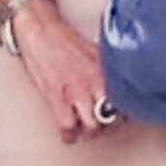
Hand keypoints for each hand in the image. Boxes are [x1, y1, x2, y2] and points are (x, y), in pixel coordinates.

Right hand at [14, 4, 120, 146]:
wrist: (40, 31)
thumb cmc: (64, 40)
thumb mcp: (97, 53)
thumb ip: (110, 71)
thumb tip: (121, 83)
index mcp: (105, 72)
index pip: (125, 102)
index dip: (124, 114)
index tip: (120, 116)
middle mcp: (92, 83)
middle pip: (110, 118)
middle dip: (107, 126)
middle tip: (102, 125)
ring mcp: (74, 91)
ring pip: (91, 126)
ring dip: (89, 132)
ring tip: (86, 129)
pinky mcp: (55, 97)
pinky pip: (66, 126)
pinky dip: (68, 134)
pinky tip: (69, 132)